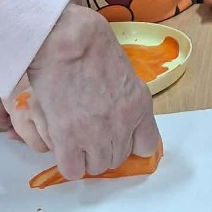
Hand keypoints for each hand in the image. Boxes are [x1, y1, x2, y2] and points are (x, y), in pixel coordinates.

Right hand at [18, 4, 160, 179]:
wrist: (67, 41)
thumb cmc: (92, 48)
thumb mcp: (124, 74)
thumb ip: (127, 101)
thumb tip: (121, 121)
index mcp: (140, 106)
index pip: (147, 145)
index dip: (131, 144)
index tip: (120, 138)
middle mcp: (122, 123)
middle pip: (118, 157)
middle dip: (105, 149)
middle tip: (91, 133)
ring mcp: (96, 132)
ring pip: (96, 166)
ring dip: (86, 157)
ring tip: (76, 139)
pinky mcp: (68, 137)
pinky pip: (73, 169)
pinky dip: (69, 163)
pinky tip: (65, 148)